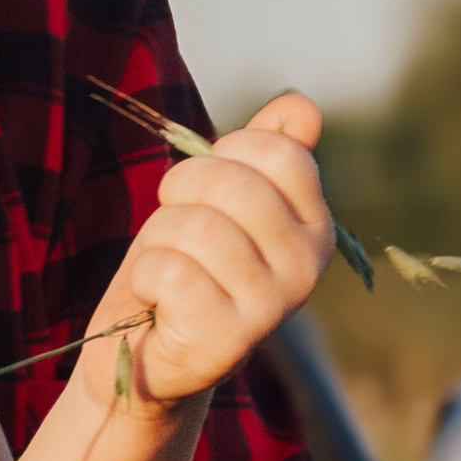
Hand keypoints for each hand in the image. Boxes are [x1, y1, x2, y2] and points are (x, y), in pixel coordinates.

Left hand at [83, 92, 333, 416]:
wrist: (149, 353)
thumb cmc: (186, 265)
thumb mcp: (221, 201)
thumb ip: (263, 153)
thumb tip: (303, 107)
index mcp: (315, 228)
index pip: (277, 152)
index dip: (222, 155)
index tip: (204, 188)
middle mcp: (307, 269)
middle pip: (231, 183)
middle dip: (180, 192)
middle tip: (174, 229)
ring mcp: (271, 308)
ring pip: (195, 226)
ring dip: (158, 240)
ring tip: (166, 268)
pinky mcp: (226, 340)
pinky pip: (169, 271)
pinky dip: (146, 277)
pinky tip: (156, 300)